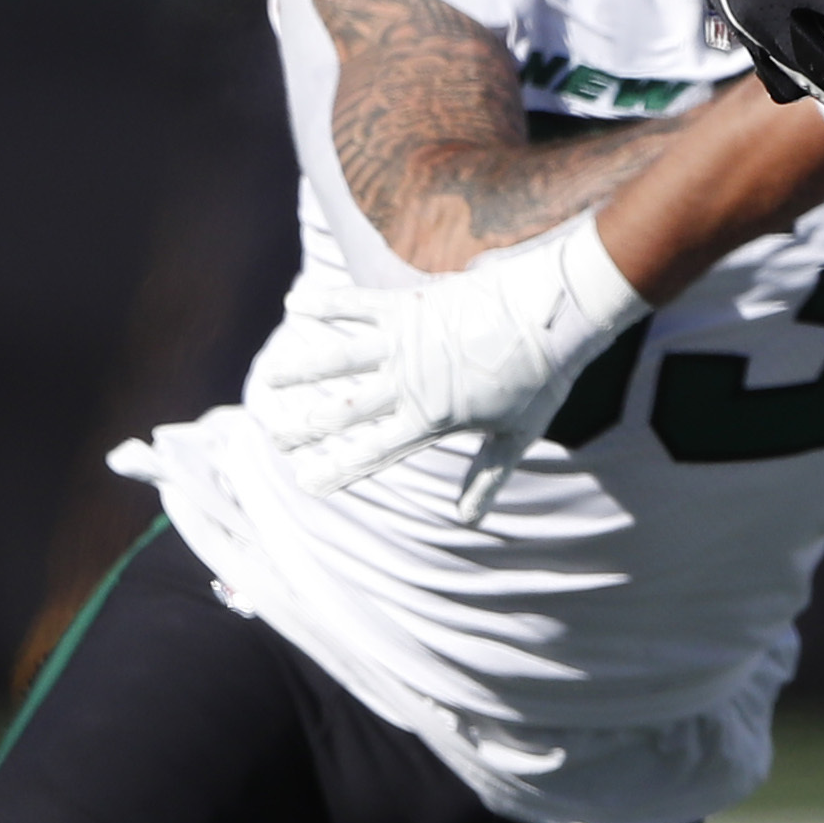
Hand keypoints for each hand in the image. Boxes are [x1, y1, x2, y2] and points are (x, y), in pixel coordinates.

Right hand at [244, 231, 639, 520]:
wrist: (553, 313)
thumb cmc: (541, 377)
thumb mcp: (517, 435)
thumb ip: (487, 476)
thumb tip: (470, 519)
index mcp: (433, 419)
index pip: (375, 452)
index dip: (338, 468)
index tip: (307, 481)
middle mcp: (411, 384)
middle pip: (346, 411)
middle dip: (306, 426)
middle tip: (274, 437)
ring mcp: (406, 343)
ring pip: (340, 360)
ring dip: (301, 370)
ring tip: (270, 380)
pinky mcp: (409, 306)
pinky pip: (357, 305)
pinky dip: (326, 303)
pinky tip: (294, 304)